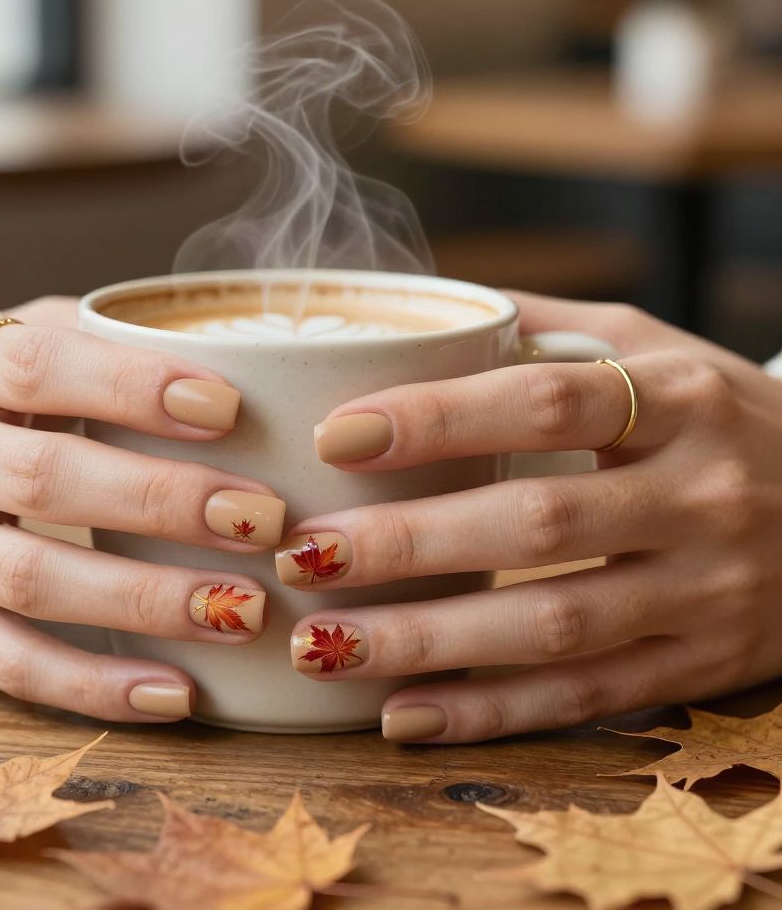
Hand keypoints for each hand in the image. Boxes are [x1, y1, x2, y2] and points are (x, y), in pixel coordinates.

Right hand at [0, 298, 283, 721]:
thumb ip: (93, 340)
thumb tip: (231, 352)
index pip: (37, 366)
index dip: (132, 385)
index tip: (226, 406)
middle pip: (43, 480)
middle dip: (162, 501)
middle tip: (261, 516)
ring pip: (30, 582)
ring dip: (144, 600)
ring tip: (241, 609)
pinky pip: (8, 665)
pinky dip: (95, 686)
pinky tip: (178, 691)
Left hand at [277, 295, 781, 741]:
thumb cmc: (717, 416)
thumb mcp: (653, 348)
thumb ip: (544, 329)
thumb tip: (423, 306)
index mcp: (679, 399)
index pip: (547, 401)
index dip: (439, 417)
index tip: (336, 433)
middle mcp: (701, 494)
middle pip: (539, 521)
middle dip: (409, 542)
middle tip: (304, 551)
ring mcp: (706, 591)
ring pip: (554, 626)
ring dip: (428, 639)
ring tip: (323, 643)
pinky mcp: (699, 665)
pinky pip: (586, 698)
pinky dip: (489, 711)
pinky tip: (401, 715)